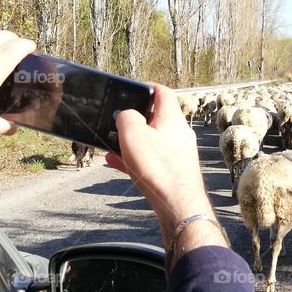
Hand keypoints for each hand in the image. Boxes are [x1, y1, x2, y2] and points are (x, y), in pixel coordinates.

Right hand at [106, 84, 225, 256]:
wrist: (177, 203)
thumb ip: (127, 117)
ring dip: (131, 141)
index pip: (162, 93)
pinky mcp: (175, 170)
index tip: (132, 88)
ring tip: (112, 145)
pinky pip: (152, 159)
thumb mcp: (133, 133)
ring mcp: (179, 153)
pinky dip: (136, 158)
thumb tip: (126, 114)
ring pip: (152, 140)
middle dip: (134, 119)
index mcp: (172, 118)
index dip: (146, 87)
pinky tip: (118, 163)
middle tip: (116, 122)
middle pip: (156, 117)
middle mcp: (179, 133)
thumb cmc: (158, 167)